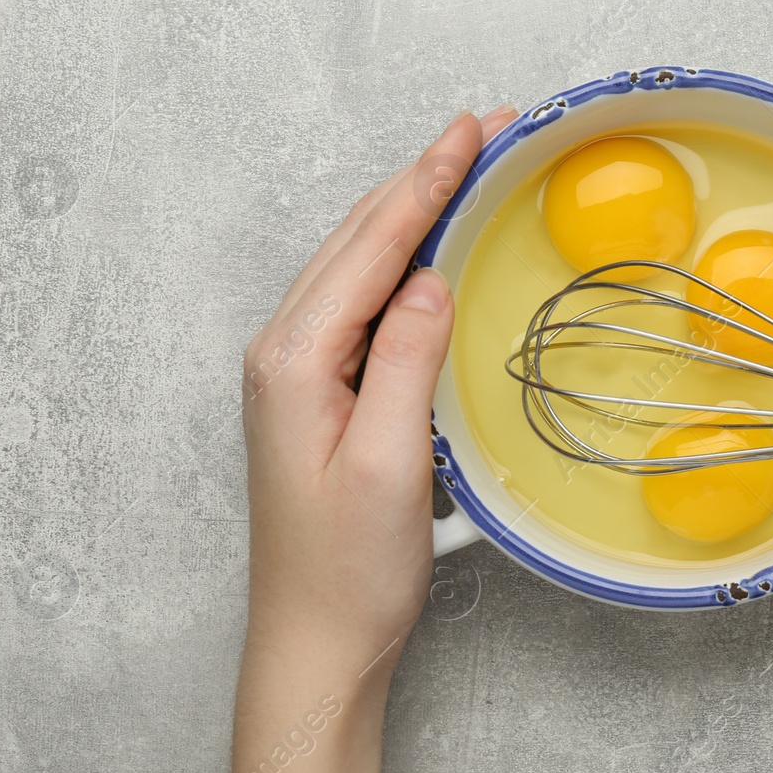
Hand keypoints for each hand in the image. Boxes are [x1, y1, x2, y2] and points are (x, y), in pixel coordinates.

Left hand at [240, 105, 514, 683]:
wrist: (315, 643)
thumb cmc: (348, 570)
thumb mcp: (387, 464)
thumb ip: (404, 360)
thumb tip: (429, 276)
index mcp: (295, 360)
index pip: (371, 247)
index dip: (427, 183)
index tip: (475, 129)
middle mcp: (285, 353)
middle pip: (358, 239)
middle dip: (423, 178)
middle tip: (487, 129)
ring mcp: (298, 372)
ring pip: (359, 264)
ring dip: (412, 211)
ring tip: (467, 168)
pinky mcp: (320, 394)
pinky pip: (363, 304)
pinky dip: (402, 260)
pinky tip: (432, 249)